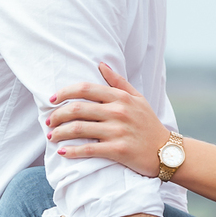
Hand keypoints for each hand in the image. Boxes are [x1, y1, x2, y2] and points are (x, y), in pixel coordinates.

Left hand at [48, 63, 171, 176]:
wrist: (166, 152)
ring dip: (60, 133)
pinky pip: (89, 149)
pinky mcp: (119, 150)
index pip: (86, 89)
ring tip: (52, 136)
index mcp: (121, 98)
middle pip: (77, 109)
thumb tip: (100, 64)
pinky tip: (62, 152)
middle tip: (49, 122)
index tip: (52, 99)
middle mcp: (118, 112)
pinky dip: (72, 151)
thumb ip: (118, 82)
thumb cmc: (149, 124)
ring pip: (79, 129)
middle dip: (57, 115)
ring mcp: (118, 131)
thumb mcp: (138, 99)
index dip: (65, 92)